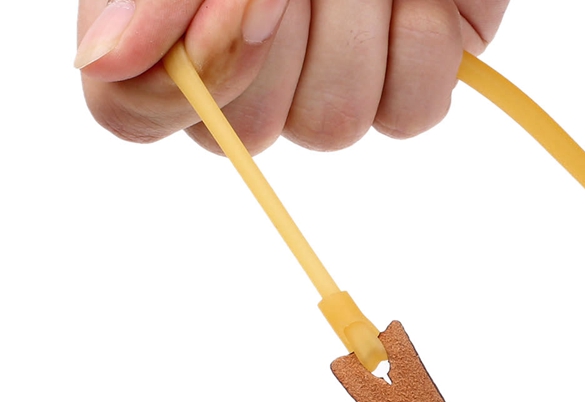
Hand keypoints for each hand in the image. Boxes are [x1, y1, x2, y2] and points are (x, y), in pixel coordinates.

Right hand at [74, 0, 508, 153]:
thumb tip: (99, 62)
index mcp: (176, 24)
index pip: (134, 111)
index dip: (180, 77)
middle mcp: (251, 70)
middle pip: (251, 127)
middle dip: (275, 25)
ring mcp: (331, 83)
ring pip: (332, 125)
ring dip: (352, 25)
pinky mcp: (409, 84)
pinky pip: (408, 113)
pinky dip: (418, 38)